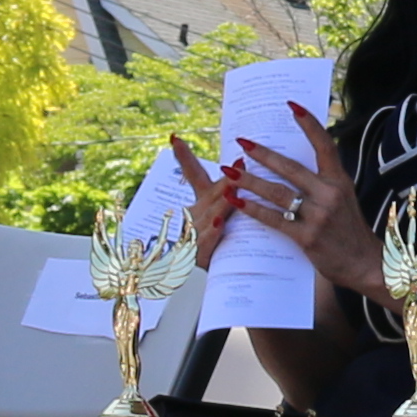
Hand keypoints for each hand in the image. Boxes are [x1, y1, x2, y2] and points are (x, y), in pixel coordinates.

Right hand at [173, 135, 239, 270]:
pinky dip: (212, 231)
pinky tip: (219, 223)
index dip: (184, 156)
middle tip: (240, 161)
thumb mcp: (217, 219)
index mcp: (200, 203)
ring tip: (234, 186)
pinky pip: (206, 240)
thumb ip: (226, 199)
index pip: (192, 176)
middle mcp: (193, 214)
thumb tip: (241, 171)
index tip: (174, 137)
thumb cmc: (214, 245)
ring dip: (223, 200)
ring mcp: (193, 233)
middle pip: (211, 192)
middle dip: (226, 178)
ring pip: (211, 213)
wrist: (189, 280)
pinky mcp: (197, 254)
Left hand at [231, 130, 390, 302]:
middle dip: (263, 154)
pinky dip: (254, 209)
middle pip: (290, 168)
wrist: (364, 264)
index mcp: (340, 181)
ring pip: (277, 192)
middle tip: (242, 142)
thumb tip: (292, 166)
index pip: (325, 145)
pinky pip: (274, 219)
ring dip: (250, 181)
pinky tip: (237, 202)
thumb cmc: (349, 231)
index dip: (309, 124)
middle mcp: (330, 194)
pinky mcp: (307, 237)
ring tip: (229, 171)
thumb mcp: (343, 199)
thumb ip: (322, 183)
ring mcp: (319, 216)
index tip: (292, 105)